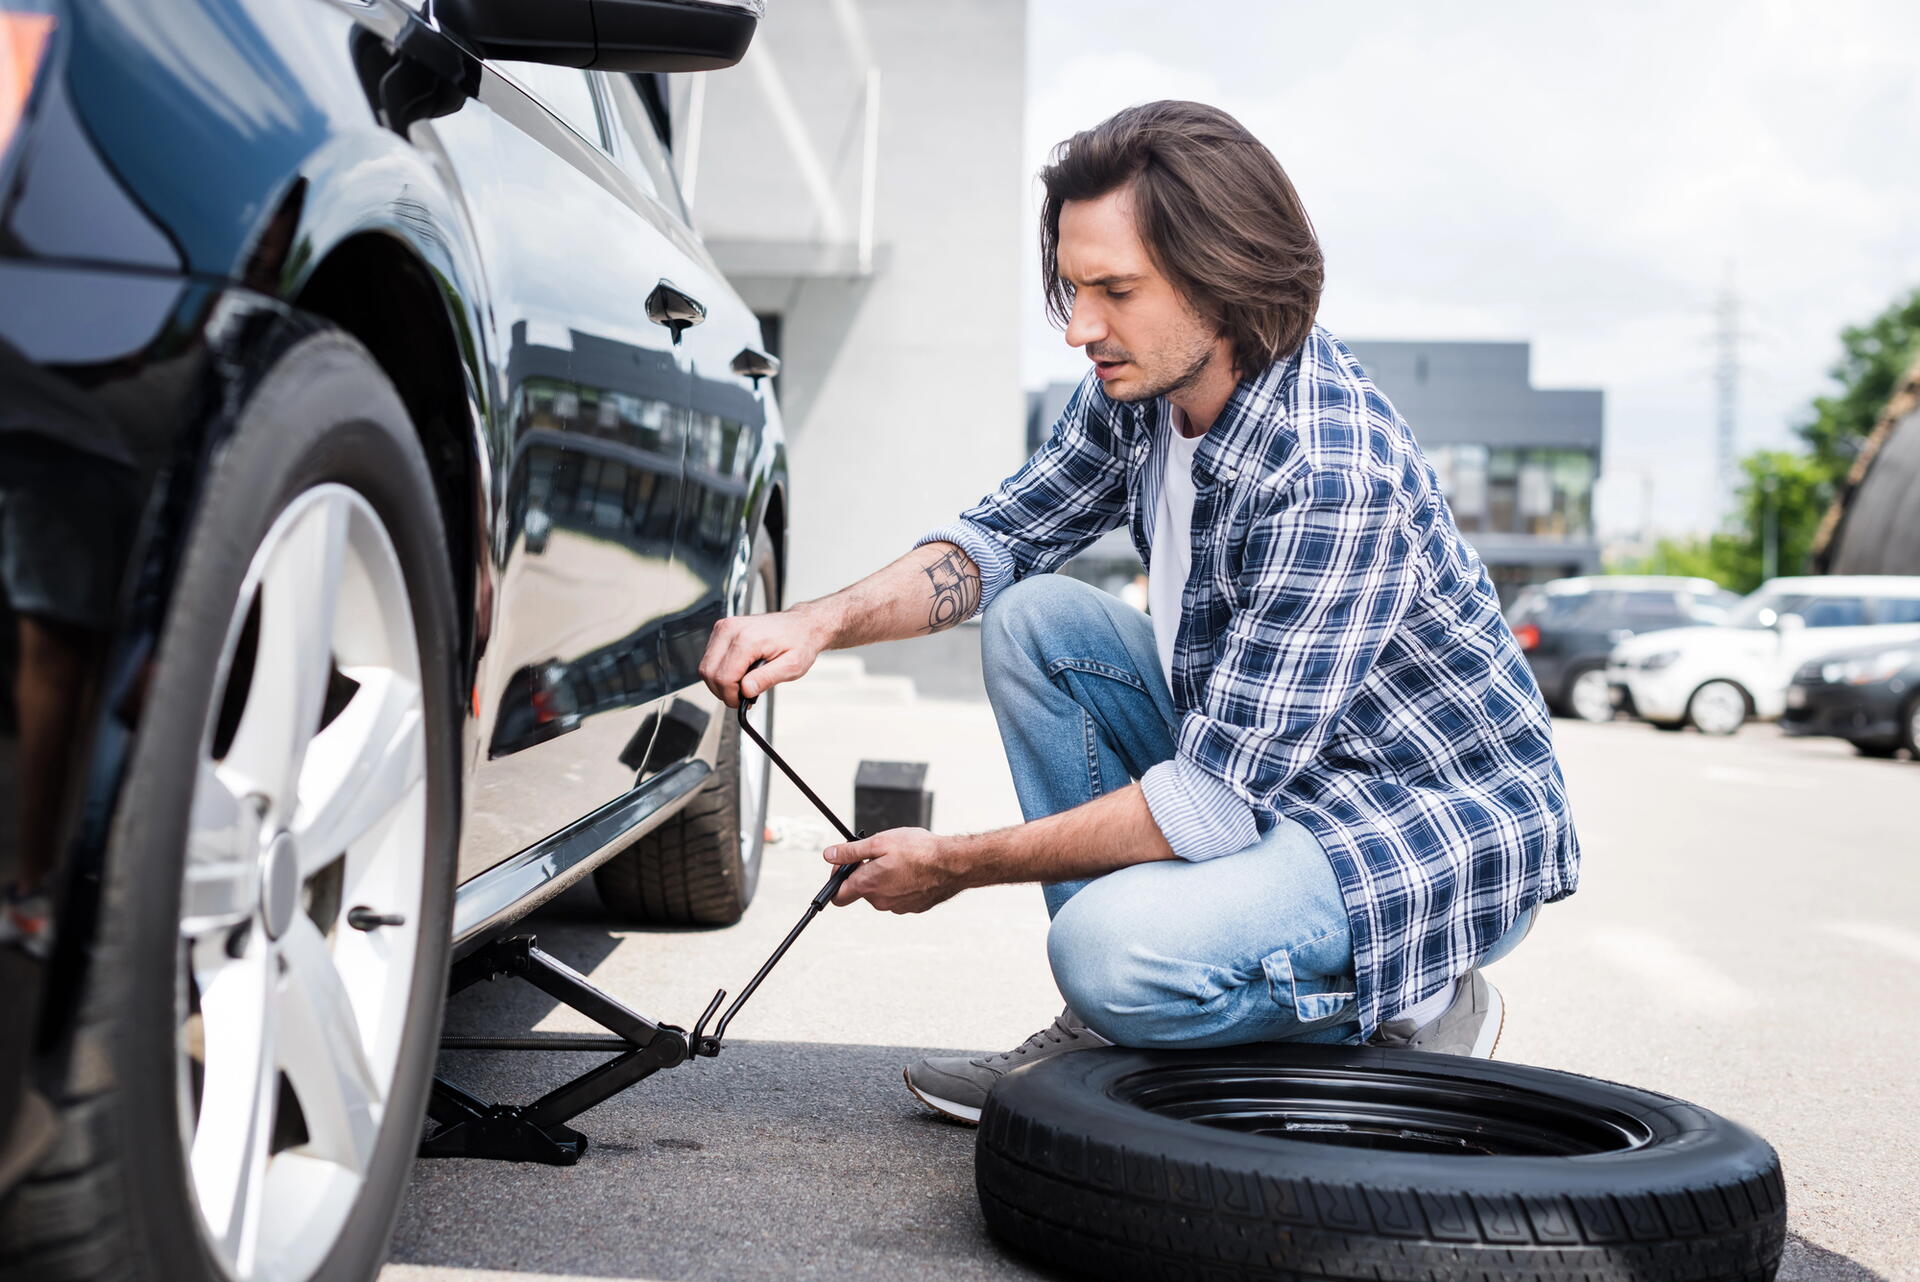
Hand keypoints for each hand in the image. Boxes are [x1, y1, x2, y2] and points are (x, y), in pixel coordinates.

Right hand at [699, 606, 828, 707]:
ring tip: (741, 684)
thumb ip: (766, 679)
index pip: (724, 677)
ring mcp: (724, 627)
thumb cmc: (798, 642)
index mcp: (748, 638)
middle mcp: (732, 629)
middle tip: (741, 697)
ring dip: (720, 681)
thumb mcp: (791, 666)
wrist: (801, 624)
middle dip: (722, 691)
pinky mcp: (722, 629)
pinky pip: (710, 658)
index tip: (742, 702)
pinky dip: (720, 670)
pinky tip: (737, 672)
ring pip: (706, 666)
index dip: (730, 696)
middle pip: (709, 672)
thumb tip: (745, 690)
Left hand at [825, 828, 969, 913]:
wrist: (953, 864)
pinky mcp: (913, 908)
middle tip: (880, 854)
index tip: (846, 864)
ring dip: (885, 878)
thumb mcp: (880, 842)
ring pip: (881, 893)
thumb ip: (851, 851)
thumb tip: (829, 855)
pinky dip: (901, 884)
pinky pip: (899, 897)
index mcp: (868, 885)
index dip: (837, 878)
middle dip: (866, 873)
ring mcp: (897, 907)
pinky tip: (914, 870)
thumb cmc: (919, 851)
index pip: (837, 896)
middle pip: (861, 890)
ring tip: (901, 860)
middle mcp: (880, 901)